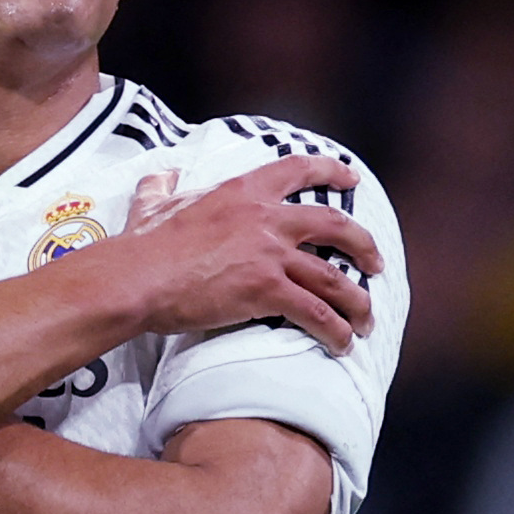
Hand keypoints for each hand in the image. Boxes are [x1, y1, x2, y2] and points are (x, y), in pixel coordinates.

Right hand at [116, 155, 380, 353]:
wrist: (138, 277)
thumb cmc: (144, 245)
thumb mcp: (154, 205)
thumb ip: (162, 188)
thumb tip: (160, 177)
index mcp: (243, 191)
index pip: (298, 170)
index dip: (331, 171)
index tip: (350, 177)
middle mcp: (266, 218)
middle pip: (335, 225)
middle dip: (363, 244)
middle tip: (375, 261)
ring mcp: (270, 255)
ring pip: (334, 277)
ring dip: (356, 301)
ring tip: (365, 320)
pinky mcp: (266, 290)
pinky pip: (315, 312)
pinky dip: (334, 330)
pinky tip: (340, 343)